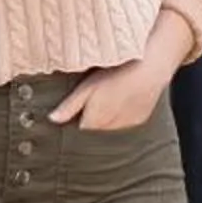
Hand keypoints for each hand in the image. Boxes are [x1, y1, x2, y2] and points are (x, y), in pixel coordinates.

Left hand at [50, 60, 164, 131]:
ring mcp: (127, 126)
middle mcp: (111, 129)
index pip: (80, 132)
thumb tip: (52, 119)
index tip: (73, 113)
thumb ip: (69, 106)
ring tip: (108, 99)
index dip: (75, 123)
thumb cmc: (116, 74)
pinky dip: (122, 117)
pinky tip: (122, 101)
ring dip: (106, 120)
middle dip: (90, 122)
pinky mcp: (140, 121)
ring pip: (110, 129)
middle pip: (95, 132)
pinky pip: (126, 125)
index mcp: (95, 122)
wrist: (149, 70)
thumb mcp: (86, 87)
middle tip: (92, 102)